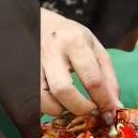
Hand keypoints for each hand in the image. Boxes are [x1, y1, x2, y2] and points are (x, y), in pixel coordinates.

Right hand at [41, 8, 120, 123]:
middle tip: (91, 112)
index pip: (92, 79)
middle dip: (80, 108)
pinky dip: (47, 108)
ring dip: (61, 110)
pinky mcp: (23, 74)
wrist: (40, 23)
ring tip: (72, 106)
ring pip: (43, 98)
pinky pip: (33, 100)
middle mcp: (52, 51)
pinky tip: (57, 103)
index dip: (104, 102)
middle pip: (64, 90)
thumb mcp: (95, 49)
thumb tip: (114, 107)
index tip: (109, 114)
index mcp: (75, 42)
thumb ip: (108, 78)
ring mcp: (34, 63)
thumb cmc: (72, 38)